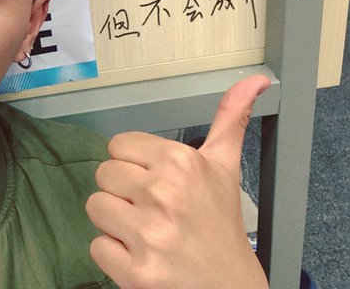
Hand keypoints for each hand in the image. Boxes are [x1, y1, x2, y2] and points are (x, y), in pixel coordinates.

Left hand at [86, 75, 270, 288]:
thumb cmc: (222, 228)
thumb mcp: (226, 168)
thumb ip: (230, 119)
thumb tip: (255, 80)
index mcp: (181, 163)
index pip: (118, 146)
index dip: (134, 166)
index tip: (155, 183)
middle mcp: (164, 194)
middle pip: (103, 174)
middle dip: (123, 193)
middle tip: (152, 210)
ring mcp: (149, 234)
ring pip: (95, 207)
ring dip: (115, 222)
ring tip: (145, 232)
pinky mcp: (136, 270)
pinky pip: (96, 246)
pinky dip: (114, 255)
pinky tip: (141, 255)